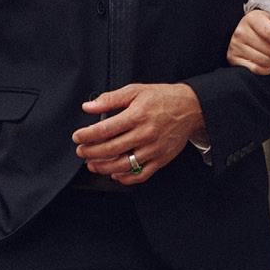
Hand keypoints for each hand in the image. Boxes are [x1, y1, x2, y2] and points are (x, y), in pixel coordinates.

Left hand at [72, 82, 205, 183]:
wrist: (191, 108)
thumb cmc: (162, 98)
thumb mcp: (135, 90)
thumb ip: (110, 99)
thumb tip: (88, 106)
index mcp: (137, 116)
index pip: (105, 130)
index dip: (87, 135)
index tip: (77, 137)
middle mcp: (145, 134)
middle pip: (110, 149)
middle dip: (90, 152)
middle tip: (81, 151)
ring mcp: (153, 149)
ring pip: (123, 165)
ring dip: (103, 168)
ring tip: (92, 164)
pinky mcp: (161, 160)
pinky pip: (141, 174)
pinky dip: (125, 178)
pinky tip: (115, 174)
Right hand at [227, 10, 269, 75]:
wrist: (246, 31)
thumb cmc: (264, 27)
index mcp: (252, 18)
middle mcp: (241, 31)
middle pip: (269, 49)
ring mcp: (235, 45)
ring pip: (264, 61)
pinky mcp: (233, 58)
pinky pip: (256, 69)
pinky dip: (267, 69)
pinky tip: (269, 64)